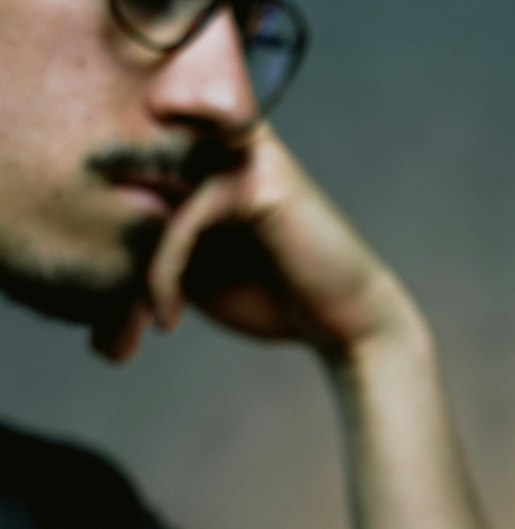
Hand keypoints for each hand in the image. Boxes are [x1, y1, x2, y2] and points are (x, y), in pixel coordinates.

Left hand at [93, 125, 418, 361]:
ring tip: (141, 323)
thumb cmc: (281, 305)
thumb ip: (156, 250)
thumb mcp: (200, 278)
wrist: (350, 325)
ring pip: (156, 200)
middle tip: (117, 328)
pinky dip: (165, 269)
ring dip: (139, 268)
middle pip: (141, 191)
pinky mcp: (255, 176)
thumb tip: (99, 255)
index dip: (122, 256)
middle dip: (124, 263)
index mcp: (210, 168)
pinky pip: (185, 215)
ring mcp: (241, 156)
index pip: (141, 192)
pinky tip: (169, 317)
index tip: (119, 324)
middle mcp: (224, 150)